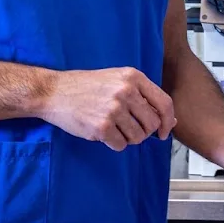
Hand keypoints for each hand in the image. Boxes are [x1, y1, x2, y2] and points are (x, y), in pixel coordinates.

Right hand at [38, 67, 175, 151]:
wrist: (54, 92)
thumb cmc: (86, 86)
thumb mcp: (117, 80)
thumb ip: (143, 97)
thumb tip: (170, 120)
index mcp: (133, 77)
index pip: (164, 102)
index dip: (167, 121)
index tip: (164, 131)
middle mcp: (126, 91)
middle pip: (152, 123)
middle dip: (144, 131)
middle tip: (129, 129)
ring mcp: (114, 109)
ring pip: (138, 137)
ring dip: (128, 138)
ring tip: (113, 128)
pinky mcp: (102, 126)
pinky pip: (121, 145)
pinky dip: (114, 144)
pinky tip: (103, 132)